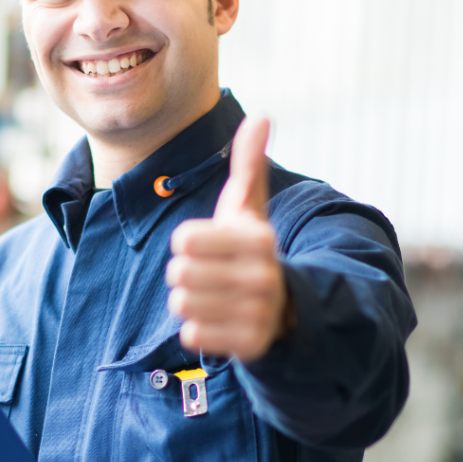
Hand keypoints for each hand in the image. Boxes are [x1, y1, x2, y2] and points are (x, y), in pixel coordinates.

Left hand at [166, 117, 288, 362]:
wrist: (284, 307)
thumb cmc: (250, 251)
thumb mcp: (250, 208)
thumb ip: (250, 165)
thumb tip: (261, 116)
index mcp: (258, 239)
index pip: (183, 241)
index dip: (188, 243)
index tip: (210, 247)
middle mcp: (262, 276)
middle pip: (178, 273)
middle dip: (187, 274)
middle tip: (211, 275)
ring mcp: (258, 313)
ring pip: (181, 304)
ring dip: (190, 300)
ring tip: (214, 297)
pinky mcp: (249, 345)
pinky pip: (192, 334)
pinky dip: (198, 328)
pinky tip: (218, 320)